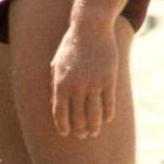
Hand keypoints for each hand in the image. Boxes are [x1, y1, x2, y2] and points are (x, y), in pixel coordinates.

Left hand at [50, 21, 118, 137]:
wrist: (90, 28)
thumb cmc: (70, 46)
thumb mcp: (56, 63)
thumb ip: (55, 83)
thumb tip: (55, 102)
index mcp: (60, 83)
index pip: (59, 113)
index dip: (62, 126)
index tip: (65, 133)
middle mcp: (76, 86)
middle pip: (77, 117)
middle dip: (79, 130)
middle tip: (82, 135)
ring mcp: (93, 83)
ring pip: (94, 114)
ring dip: (94, 127)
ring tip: (94, 132)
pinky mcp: (109, 79)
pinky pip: (109, 103)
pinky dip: (108, 114)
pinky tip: (106, 119)